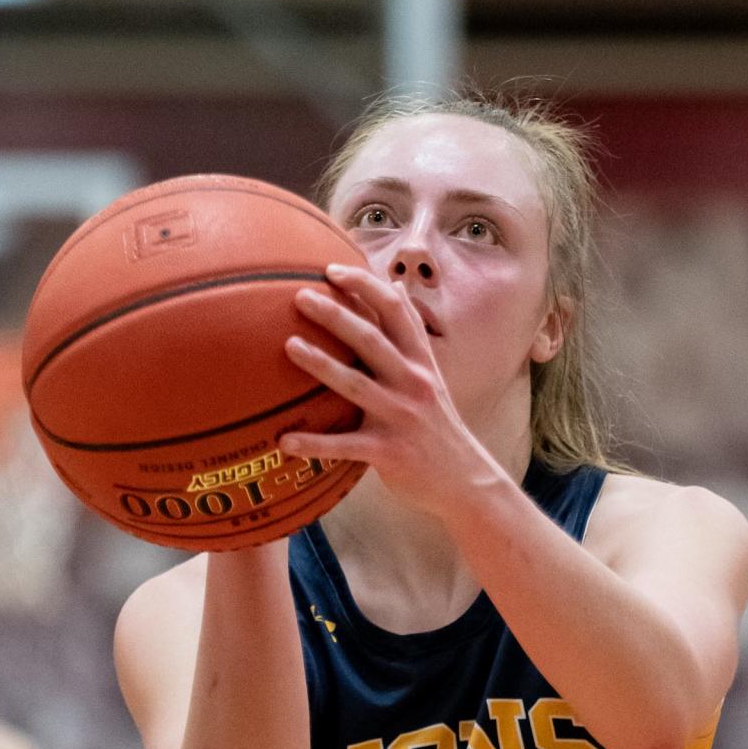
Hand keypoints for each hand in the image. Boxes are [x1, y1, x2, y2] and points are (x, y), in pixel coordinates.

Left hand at [281, 263, 481, 516]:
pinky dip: (314, 445)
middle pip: (371, 340)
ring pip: (355, 385)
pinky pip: (345, 446)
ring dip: (321, 364)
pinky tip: (284, 441)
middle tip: (300, 296)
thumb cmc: (437, 423)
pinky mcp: (388, 452)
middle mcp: (412, 383)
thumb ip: (410, 334)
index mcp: (420, 360)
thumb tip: (394, 285)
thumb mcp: (431, 373)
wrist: (463, 478)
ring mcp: (400, 417)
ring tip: (289, 345)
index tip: (332, 269)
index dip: (365, 285)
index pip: (395, 310)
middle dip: (336, 315)